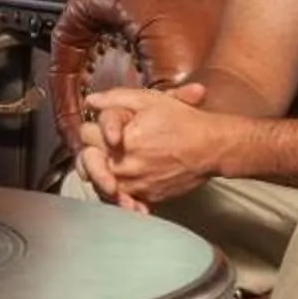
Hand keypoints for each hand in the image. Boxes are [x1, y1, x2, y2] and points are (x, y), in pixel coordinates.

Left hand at [79, 82, 231, 210]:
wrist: (211, 148)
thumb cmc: (183, 121)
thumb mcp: (149, 100)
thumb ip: (115, 98)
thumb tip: (91, 101)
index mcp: (121, 139)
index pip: (86, 134)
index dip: (92, 127)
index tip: (102, 127)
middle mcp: (123, 165)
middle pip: (87, 163)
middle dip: (90, 154)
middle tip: (98, 149)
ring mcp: (134, 184)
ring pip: (99, 183)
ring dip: (100, 173)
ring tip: (109, 165)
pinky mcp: (145, 196)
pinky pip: (121, 199)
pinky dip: (118, 195)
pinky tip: (120, 190)